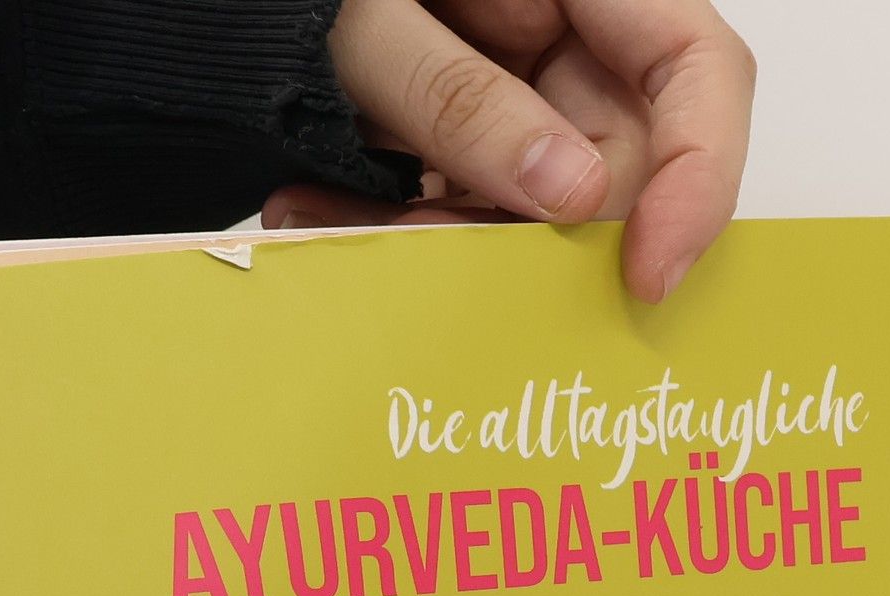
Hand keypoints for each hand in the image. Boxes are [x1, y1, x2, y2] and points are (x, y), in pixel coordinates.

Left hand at [265, 0, 755, 301]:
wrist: (192, 2)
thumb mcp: (366, 20)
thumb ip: (462, 101)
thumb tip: (573, 200)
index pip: (695, 71)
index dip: (697, 177)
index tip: (649, 274)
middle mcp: (560, 25)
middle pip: (614, 160)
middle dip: (533, 235)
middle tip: (426, 255)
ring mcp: (508, 77)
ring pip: (533, 203)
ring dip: (445, 242)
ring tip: (333, 226)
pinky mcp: (450, 121)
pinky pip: (458, 198)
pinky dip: (395, 223)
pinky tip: (313, 213)